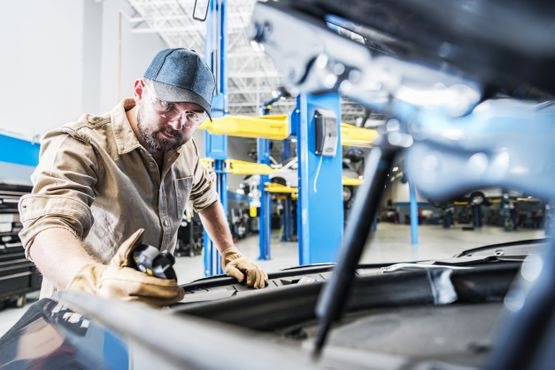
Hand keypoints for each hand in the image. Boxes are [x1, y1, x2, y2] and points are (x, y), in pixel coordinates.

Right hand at [66, 229, 183, 305]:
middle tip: (179, 292)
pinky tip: (164, 304)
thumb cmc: (110, 274)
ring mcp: (122, 309)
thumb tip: (140, 233)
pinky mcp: (126, 317)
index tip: (174, 285)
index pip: (143, 285)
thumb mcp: (119, 258)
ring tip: (175, 297)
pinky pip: (146, 315)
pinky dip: (157, 310)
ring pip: (149, 309)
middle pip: (149, 299)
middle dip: (168, 296)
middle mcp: (119, 297)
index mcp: (118, 281)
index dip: (161, 286)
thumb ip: (130, 245)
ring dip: (165, 304)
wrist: (95, 290)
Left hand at [221, 246, 267, 288]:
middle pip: (258, 271)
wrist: (232, 256)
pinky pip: (262, 271)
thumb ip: (236, 274)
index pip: (251, 270)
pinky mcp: (256, 266)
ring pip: (261, 271)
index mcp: (244, 262)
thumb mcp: (229, 269)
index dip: (251, 278)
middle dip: (258, 280)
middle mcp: (251, 262)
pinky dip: (265, 276)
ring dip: (262, 280)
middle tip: (256, 287)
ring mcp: (254, 264)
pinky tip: (265, 281)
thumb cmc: (230, 264)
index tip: (249, 284)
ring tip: (260, 287)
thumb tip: (242, 279)